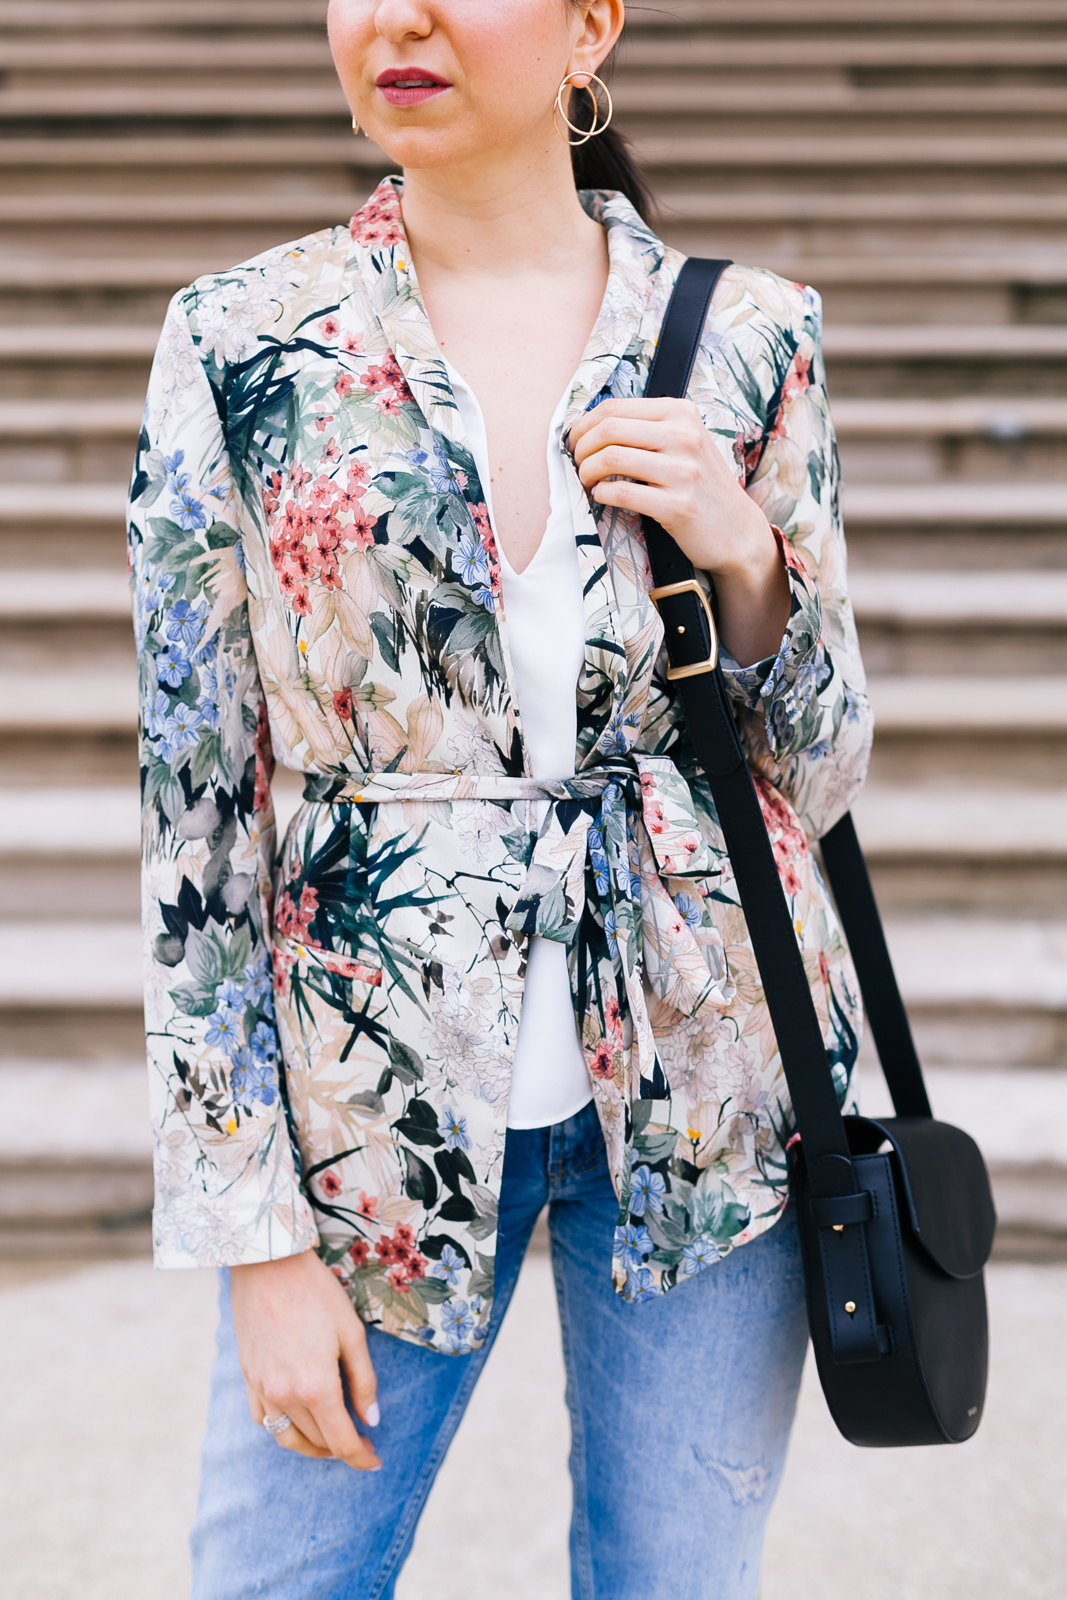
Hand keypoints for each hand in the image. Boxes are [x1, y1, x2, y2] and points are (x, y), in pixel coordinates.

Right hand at [230, 1248, 381, 1470]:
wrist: (269, 1265)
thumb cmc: (317, 1293)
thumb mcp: (352, 1333)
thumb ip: (363, 1381)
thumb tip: (370, 1421)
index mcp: (316, 1387)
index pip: (341, 1441)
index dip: (360, 1457)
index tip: (375, 1461)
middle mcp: (285, 1396)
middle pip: (317, 1441)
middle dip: (342, 1448)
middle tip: (362, 1441)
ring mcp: (262, 1388)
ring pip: (287, 1438)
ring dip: (312, 1446)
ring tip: (332, 1440)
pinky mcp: (248, 1377)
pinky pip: (263, 1420)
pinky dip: (282, 1430)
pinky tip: (297, 1421)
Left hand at [567, 398, 790, 665]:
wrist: (738, 532)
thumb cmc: (702, 487)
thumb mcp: (685, 444)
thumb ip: (648, 429)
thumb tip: (592, 425)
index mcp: (682, 414)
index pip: (615, 407)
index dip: (584, 424)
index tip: (575, 441)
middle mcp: (685, 437)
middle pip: (609, 429)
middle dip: (580, 447)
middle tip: (576, 463)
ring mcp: (683, 472)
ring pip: (611, 458)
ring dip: (586, 472)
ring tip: (586, 482)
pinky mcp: (678, 506)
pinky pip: (623, 494)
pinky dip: (602, 495)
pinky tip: (602, 497)